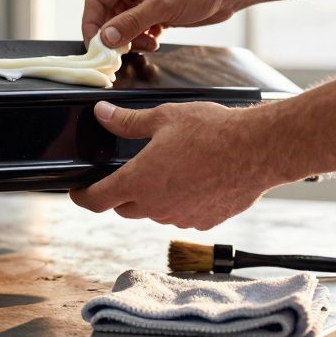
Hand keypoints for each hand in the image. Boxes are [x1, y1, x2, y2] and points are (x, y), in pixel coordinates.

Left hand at [70, 100, 285, 228]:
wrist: (257, 149)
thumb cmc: (211, 131)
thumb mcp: (162, 118)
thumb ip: (126, 121)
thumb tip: (101, 114)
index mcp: (139, 181)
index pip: (96, 201)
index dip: (81, 197)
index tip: (78, 190)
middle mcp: (156, 207)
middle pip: (123, 207)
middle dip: (120, 192)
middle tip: (131, 170)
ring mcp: (180, 218)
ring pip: (153, 212)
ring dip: (153, 197)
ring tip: (170, 169)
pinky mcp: (203, 222)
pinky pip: (180, 216)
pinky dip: (179, 203)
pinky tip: (193, 181)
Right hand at [82, 0, 238, 50]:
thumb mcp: (161, 6)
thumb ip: (130, 23)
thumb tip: (105, 38)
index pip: (95, 1)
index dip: (91, 25)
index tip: (94, 47)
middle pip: (107, 16)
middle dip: (115, 35)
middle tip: (122, 52)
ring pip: (122, 25)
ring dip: (131, 39)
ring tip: (148, 44)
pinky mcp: (154, 11)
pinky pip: (136, 29)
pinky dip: (142, 39)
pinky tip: (155, 41)